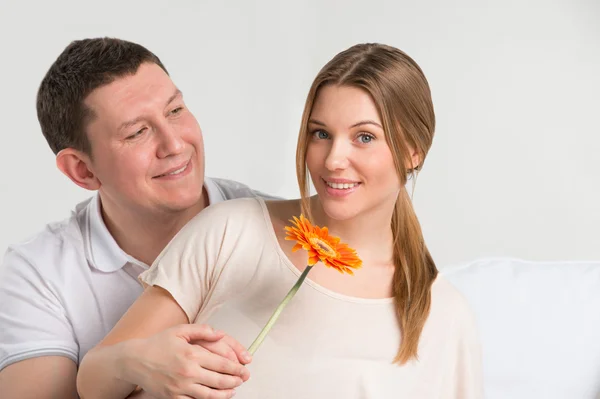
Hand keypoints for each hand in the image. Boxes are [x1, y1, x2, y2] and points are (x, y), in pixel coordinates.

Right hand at [120, 324, 251, 398]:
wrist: (134, 360)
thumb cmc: (157, 344)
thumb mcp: (180, 331)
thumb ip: (202, 330)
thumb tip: (220, 334)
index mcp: (192, 354)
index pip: (222, 364)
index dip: (236, 368)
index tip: (243, 369)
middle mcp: (188, 372)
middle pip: (219, 381)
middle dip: (234, 381)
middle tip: (242, 380)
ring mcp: (180, 387)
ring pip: (210, 395)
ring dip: (224, 394)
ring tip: (232, 391)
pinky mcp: (173, 397)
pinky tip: (213, 397)